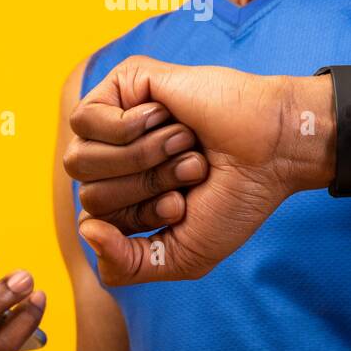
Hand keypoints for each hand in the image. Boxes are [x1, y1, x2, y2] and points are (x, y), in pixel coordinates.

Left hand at [65, 57, 334, 283]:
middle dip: (144, 189)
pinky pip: (84, 119)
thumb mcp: (180, 254)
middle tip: (191, 170)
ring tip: (183, 145)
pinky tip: (167, 118)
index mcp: (128, 195)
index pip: (92, 222)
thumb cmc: (234, 198)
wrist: (271, 150)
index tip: (184, 206)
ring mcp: (117, 120)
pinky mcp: (122, 84)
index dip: (138, 220)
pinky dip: (130, 129)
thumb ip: (127, 266)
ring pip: (79, 158)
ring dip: (142, 160)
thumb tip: (86, 229)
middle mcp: (117, 158)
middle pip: (86, 192)